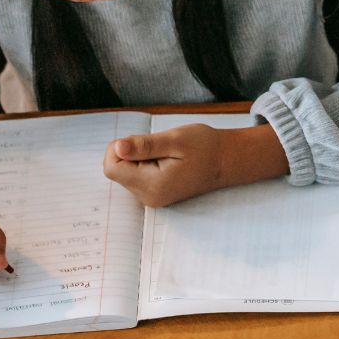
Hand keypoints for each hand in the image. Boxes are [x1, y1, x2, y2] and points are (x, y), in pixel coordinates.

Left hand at [103, 123, 287, 207]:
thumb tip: (117, 147)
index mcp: (153, 185)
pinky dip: (144, 164)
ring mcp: (152, 198)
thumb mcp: (175, 140)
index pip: (112, 167)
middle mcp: (149, 197)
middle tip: (159, 147)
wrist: (226, 161)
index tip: (142, 142)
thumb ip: (144, 145)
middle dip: (131, 153)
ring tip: (165, 155)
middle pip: (117, 171)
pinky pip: (135, 177)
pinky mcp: (155, 195)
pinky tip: (165, 162)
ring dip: (138, 159)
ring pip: (125, 173)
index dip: (119, 149)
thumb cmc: (205, 147)